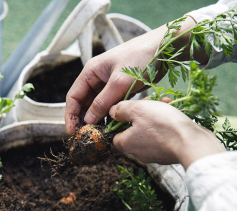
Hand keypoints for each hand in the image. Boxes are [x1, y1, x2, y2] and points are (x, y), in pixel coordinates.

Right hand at [65, 16, 203, 136]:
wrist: (165, 47)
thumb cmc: (141, 57)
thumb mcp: (120, 81)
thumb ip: (103, 102)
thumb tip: (89, 120)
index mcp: (91, 71)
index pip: (74, 96)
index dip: (71, 115)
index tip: (73, 132)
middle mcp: (97, 78)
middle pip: (84, 102)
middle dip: (83, 120)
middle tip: (85, 137)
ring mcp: (109, 83)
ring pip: (97, 105)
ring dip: (96, 119)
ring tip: (97, 135)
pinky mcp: (121, 88)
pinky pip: (110, 105)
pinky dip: (109, 115)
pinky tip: (111, 127)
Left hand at [109, 99, 224, 169]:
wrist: (192, 142)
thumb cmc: (163, 125)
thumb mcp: (137, 110)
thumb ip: (121, 110)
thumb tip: (113, 112)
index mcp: (127, 144)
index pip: (115, 134)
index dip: (120, 120)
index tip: (129, 108)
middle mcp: (138, 152)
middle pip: (133, 130)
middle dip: (142, 113)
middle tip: (151, 101)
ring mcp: (154, 154)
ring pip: (149, 131)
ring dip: (155, 115)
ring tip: (165, 103)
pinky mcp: (169, 152)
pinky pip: (163, 136)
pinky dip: (166, 124)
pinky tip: (174, 113)